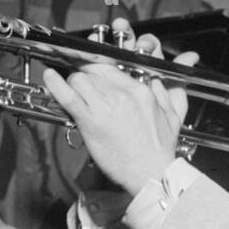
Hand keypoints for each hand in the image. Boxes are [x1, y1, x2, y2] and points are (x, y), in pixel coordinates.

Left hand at [42, 19, 196, 196]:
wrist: (152, 173)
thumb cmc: (161, 148)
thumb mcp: (175, 113)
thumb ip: (174, 86)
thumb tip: (179, 65)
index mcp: (143, 88)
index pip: (117, 62)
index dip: (102, 57)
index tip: (94, 55)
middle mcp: (125, 93)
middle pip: (96, 67)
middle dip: (85, 68)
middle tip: (79, 71)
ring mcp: (107, 106)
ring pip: (81, 78)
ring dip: (73, 81)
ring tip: (71, 86)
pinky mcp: (92, 122)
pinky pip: (69, 96)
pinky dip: (56, 84)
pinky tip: (50, 76)